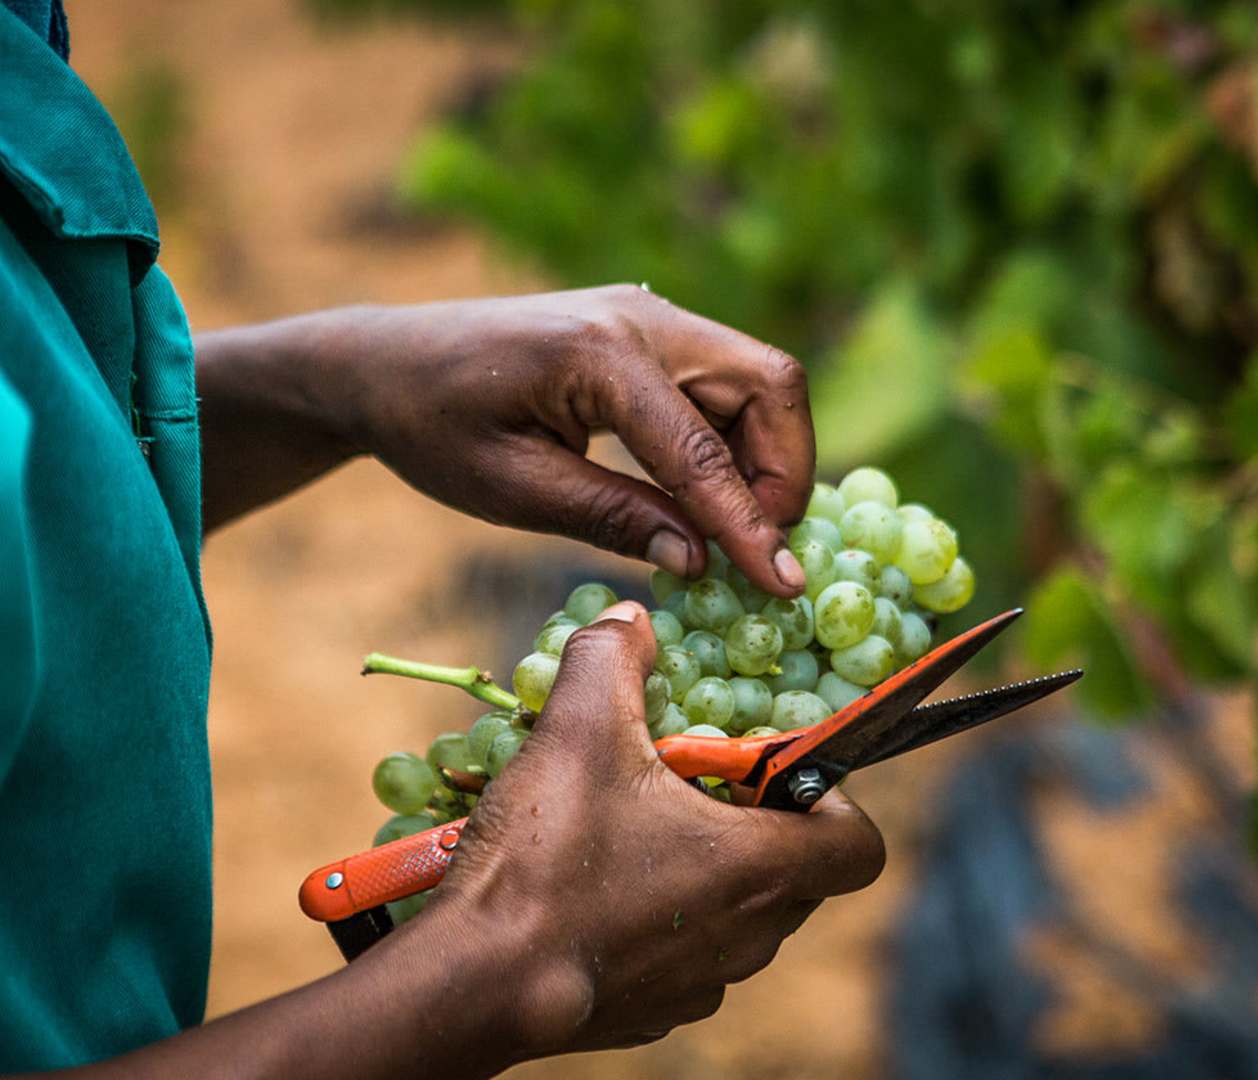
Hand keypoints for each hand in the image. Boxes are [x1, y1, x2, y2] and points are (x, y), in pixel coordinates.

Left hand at [214, 284, 807, 595]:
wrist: (385, 360)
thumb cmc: (431, 426)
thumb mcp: (511, 489)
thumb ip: (612, 518)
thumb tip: (700, 561)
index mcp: (598, 354)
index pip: (702, 449)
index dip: (749, 523)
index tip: (785, 584)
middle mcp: (642, 317)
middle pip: (770, 383)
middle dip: (784, 471)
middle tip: (757, 546)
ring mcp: (650, 316)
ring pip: (758, 380)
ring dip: (765, 456)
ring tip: (730, 530)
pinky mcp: (649, 331)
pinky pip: (724, 382)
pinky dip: (734, 440)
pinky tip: (705, 495)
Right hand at [395, 601, 884, 1060]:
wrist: (476, 983)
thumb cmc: (547, 858)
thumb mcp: (578, 727)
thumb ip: (613, 657)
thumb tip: (631, 622)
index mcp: (758, 866)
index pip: (859, 845)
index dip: (833, 801)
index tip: (772, 771)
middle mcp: (749, 936)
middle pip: (797, 874)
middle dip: (758, 822)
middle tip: (693, 781)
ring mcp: (702, 984)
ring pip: (739, 916)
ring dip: (708, 869)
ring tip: (637, 827)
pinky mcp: (653, 1012)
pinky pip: (685, 956)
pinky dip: (661, 919)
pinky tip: (597, 886)